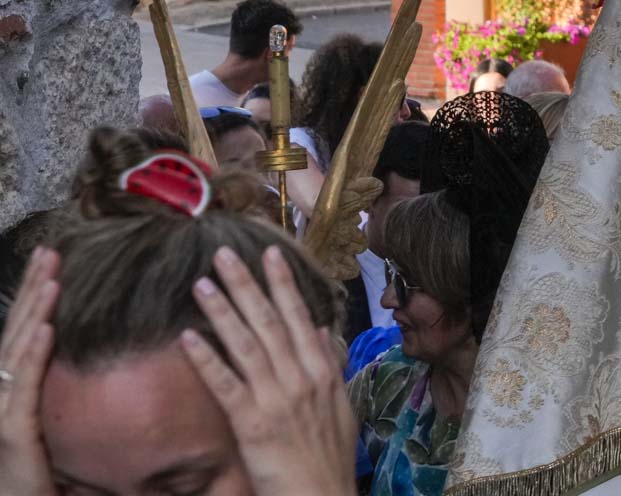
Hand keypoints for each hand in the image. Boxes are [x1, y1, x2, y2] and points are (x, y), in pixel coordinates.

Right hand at [0, 247, 57, 495]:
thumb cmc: (32, 474)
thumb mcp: (42, 421)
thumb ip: (48, 386)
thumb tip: (70, 347)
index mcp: (6, 387)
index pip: (20, 331)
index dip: (32, 294)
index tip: (49, 261)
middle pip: (16, 332)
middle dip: (33, 290)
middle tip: (51, 253)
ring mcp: (0, 412)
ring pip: (17, 352)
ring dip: (36, 313)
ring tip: (53, 279)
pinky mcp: (11, 434)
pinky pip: (23, 389)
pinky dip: (34, 356)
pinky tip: (47, 329)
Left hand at [179, 245, 354, 495]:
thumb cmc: (329, 458)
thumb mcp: (342, 406)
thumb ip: (331, 366)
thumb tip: (324, 331)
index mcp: (322, 372)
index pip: (300, 317)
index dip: (283, 284)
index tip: (269, 253)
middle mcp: (301, 378)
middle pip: (271, 322)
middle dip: (247, 285)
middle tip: (225, 254)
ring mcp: (277, 399)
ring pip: (247, 345)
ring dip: (223, 311)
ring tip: (202, 284)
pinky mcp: (252, 424)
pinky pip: (225, 385)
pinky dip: (207, 359)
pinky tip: (188, 338)